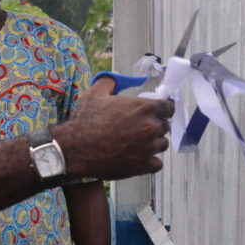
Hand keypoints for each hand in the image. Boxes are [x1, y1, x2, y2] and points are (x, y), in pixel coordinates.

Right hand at [56, 79, 173, 179]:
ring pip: (162, 145)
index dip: (162, 110)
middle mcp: (151, 127)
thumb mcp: (95, 94)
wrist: (76, 149)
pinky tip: (138, 158)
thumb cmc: (86, 121)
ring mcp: (149, 148)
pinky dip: (149, 161)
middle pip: (165, 127)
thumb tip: (113, 78)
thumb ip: (109, 82)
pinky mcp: (143, 166)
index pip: (169, 108)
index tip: (156, 114)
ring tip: (136, 145)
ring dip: (152, 144)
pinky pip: (157, 164)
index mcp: (144, 107)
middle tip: (138, 130)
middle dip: (154, 127)